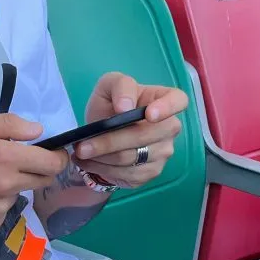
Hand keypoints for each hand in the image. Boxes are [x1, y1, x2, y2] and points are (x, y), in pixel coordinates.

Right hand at [0, 113, 68, 238]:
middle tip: (14, 162)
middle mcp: (8, 187)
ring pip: (18, 195)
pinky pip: (1, 212)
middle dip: (38, 169)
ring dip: (10, 186)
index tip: (53, 152)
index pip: (51, 162)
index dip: (57, 156)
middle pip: (43, 181)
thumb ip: (8, 124)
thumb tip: (38, 131)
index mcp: (5, 159)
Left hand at [72, 73, 185, 188]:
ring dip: (102, 157)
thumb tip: (125, 107)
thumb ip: (120, 87)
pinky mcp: (151, 173)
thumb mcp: (109, 86)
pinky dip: (104, 169)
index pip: (179, 101)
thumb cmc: (110, 104)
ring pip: (133, 158)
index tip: (148, 115)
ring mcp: (163, 152)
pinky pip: (128, 174)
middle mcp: (170, 127)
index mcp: (165, 99)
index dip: (167, 108)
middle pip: (145, 136)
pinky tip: (90, 162)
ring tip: (81, 152)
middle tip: (82, 145)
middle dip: (110, 141)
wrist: (101, 133)